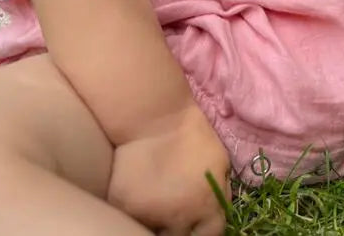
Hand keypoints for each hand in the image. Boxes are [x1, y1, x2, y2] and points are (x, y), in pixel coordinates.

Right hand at [106, 103, 230, 235]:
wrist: (156, 119)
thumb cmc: (194, 135)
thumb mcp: (221, 162)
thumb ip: (220, 192)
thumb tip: (217, 210)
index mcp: (205, 207)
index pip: (211, 235)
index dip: (206, 230)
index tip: (199, 224)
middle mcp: (177, 218)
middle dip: (180, 229)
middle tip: (176, 212)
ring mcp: (147, 216)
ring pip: (151, 230)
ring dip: (156, 221)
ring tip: (158, 202)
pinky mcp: (122, 207)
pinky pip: (129, 218)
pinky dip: (135, 212)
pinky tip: (142, 195)